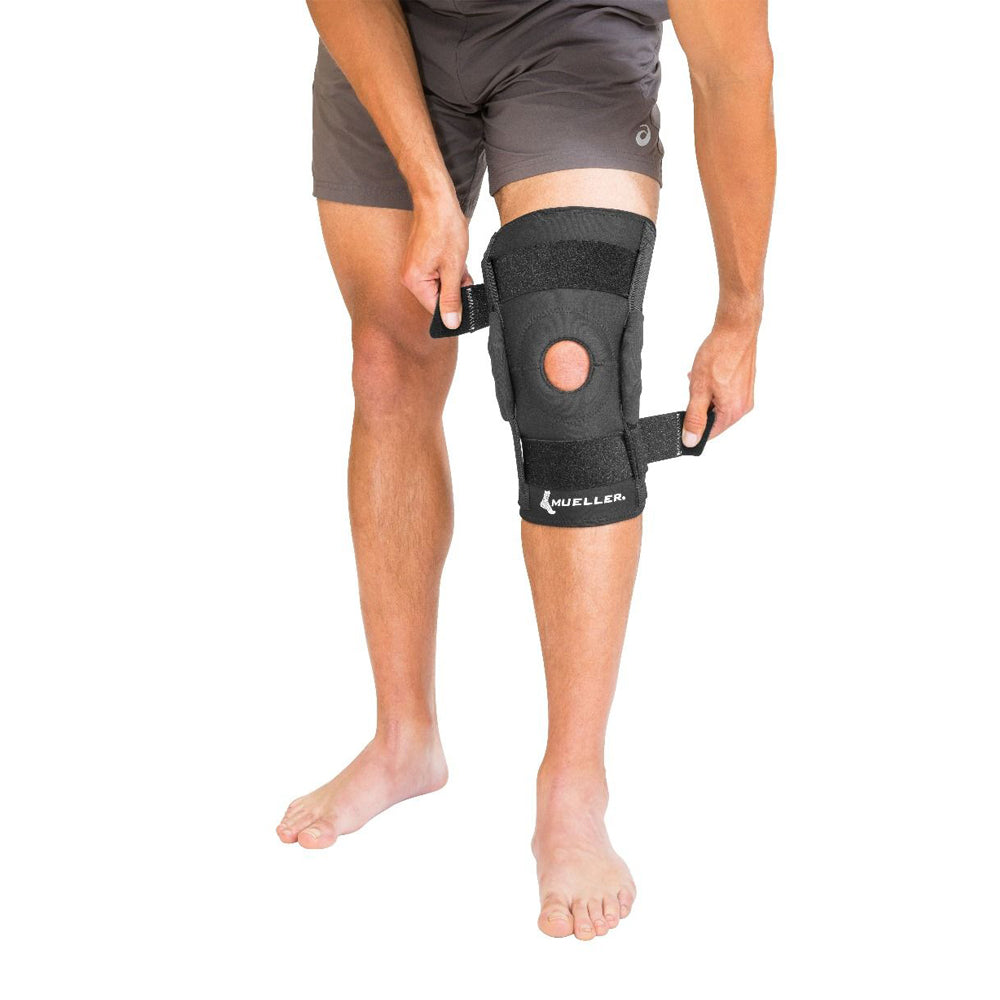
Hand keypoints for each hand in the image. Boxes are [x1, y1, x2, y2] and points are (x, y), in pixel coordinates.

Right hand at [400, 192, 471, 329]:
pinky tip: (454, 258)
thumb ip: (452, 299)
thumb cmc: (445, 228)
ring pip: (439, 287)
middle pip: (436, 299)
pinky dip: (449, 270)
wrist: (437, 200)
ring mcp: (413, 269)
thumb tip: (451, 324)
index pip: (435, 310)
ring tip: (458, 261)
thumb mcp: (454, 268)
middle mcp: (409, 277)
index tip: (467, 297)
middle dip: (454, 290)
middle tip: (464, 273)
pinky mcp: (419, 261)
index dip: (454, 307)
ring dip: (453, 279)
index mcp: (414, 282)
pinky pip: (436, 276)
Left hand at [682, 309, 759, 445]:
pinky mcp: (745, 386)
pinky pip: (724, 396)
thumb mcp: (699, 389)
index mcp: (733, 411)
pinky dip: (713, 389)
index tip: (685, 418)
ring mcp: (745, 396)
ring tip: (702, 378)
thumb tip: (690, 440)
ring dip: (705, 396)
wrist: (736, 330)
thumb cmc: (721, 354)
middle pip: (714, 420)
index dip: (694, 429)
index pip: (710, 434)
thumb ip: (694, 418)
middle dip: (699, 407)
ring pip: (718, 406)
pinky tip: (708, 375)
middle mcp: (743, 407)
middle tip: (695, 389)